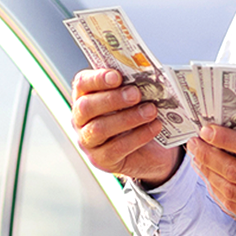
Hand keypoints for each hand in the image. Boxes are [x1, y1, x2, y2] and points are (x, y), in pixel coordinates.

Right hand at [71, 68, 181, 185]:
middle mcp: (81, 120)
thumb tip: (145, 77)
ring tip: (150, 111)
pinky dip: (138, 136)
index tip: (117, 76)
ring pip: (99, 129)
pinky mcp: (102, 159)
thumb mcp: (132, 99)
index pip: (82, 83)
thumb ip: (131, 87)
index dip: (97, 79)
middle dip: (112, 99)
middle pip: (86, 107)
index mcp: (85, 97)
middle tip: (136, 93)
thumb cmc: (135, 117)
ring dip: (128, 118)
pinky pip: (116, 148)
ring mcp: (88, 142)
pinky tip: (154, 127)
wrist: (148, 151)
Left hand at [186, 125, 235, 229]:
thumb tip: (232, 119)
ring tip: (198, 157)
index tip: (206, 129)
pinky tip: (210, 176)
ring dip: (208, 172)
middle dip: (208, 155)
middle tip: (195, 142)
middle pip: (234, 172)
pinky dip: (217, 190)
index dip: (225, 139)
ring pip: (229, 191)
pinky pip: (233, 207)